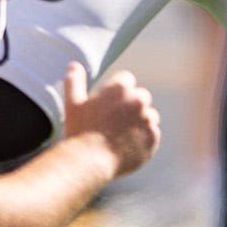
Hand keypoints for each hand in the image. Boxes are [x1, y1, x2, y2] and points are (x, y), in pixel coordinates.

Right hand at [61, 63, 159, 178]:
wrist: (89, 162)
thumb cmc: (79, 130)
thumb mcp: (73, 103)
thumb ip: (74, 80)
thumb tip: (74, 64)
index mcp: (121, 87)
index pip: (126, 80)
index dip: (116, 93)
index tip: (107, 106)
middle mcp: (138, 100)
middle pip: (140, 97)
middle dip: (130, 106)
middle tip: (113, 122)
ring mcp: (148, 119)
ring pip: (149, 116)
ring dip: (139, 122)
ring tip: (120, 136)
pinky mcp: (153, 138)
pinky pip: (152, 134)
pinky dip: (143, 139)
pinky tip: (126, 146)